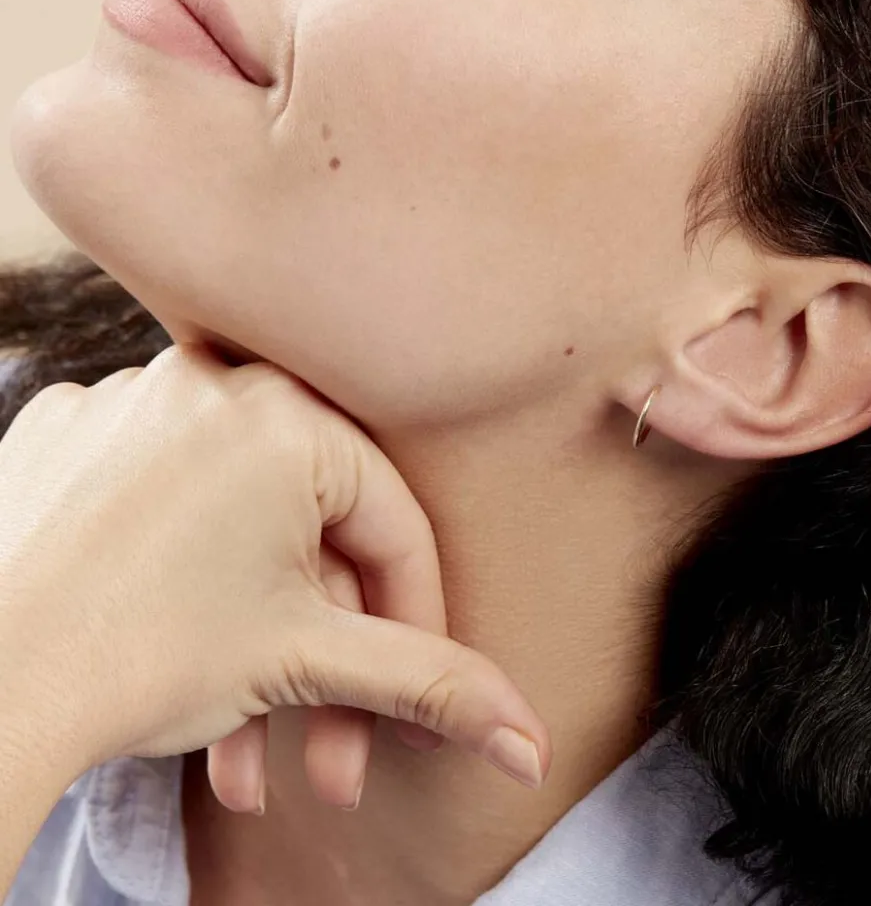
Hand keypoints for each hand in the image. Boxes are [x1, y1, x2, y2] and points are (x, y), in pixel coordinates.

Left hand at [0, 346, 549, 813]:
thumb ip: (433, 687)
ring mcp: (133, 398)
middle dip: (327, 660)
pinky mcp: (74, 429)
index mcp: (288, 416)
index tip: (413, 699)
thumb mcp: (309, 663)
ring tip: (243, 739)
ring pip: (241, 527)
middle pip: (315, 536)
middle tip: (328, 754)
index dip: (419, 624)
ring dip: (257, 635)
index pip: (394, 527)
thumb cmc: (136, 659)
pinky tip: (183, 641)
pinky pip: (169, 500)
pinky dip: (190, 572)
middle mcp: (212, 383)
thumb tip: (531, 741)